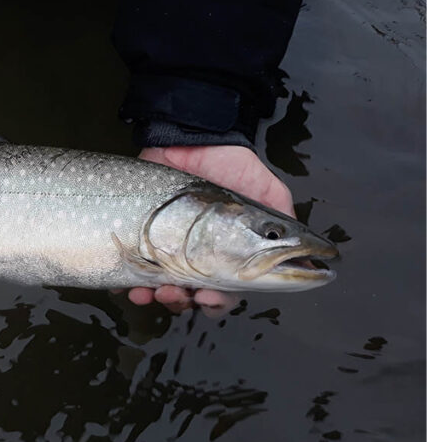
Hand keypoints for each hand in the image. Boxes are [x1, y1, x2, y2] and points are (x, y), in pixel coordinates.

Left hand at [124, 145, 294, 314]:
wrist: (189, 138)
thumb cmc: (231, 165)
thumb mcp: (266, 193)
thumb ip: (284, 224)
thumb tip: (310, 258)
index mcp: (229, 254)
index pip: (225, 292)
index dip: (218, 304)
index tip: (209, 300)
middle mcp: (197, 257)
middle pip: (191, 297)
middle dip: (185, 302)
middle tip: (181, 295)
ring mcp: (167, 249)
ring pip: (162, 289)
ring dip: (160, 297)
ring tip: (156, 291)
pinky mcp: (141, 237)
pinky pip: (132, 271)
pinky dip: (130, 284)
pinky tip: (131, 287)